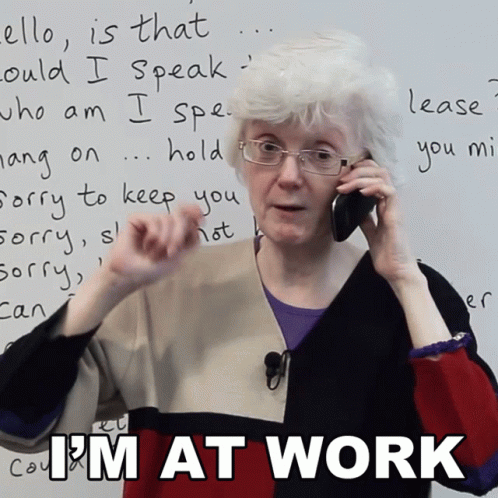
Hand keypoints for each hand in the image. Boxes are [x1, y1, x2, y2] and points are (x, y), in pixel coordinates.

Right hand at [103, 205, 203, 290]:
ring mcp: (150, 222)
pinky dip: (154, 235)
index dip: (195, 213)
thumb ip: (191, 238)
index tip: (201, 218)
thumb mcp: (178, 257)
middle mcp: (164, 227)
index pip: (189, 219)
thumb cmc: (150, 271)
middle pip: (181, 218)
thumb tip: (200, 217)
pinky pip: (155, 220)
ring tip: (154, 253)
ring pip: (169, 219)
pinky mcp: (137, 219)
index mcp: (175, 235)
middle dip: (179, 235)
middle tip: (171, 251)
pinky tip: (146, 245)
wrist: (128, 275)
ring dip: (164, 240)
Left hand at [336, 159, 421, 287]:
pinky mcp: (396, 215)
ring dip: (361, 177)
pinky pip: (388, 192)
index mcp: (384, 205)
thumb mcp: (370, 232)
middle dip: (358, 170)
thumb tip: (353, 209)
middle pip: (379, 171)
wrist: (396, 270)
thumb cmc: (387, 254)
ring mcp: (394, 208)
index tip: (343, 178)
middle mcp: (390, 203)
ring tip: (346, 185)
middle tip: (342, 179)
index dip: (360, 171)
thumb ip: (365, 219)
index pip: (375, 177)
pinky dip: (374, 187)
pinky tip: (362, 191)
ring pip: (383, 177)